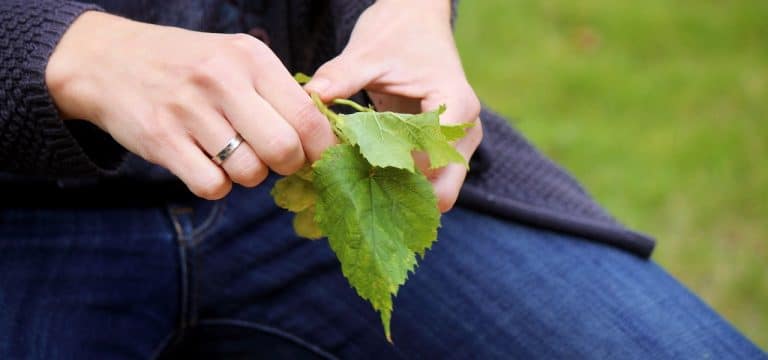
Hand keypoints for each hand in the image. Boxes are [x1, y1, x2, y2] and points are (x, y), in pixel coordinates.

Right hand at [46, 11, 335, 198]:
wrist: (107, 60)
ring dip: (248, 175)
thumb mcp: (235, 59)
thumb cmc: (187, 66)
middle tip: (275, 160)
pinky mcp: (162, 140)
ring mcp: (190, 110)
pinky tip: (206, 164)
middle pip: (284, 149)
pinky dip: (216, 185)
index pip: (308, 115)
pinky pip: (212, 186)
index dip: (321, 147)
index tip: (318, 157)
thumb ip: (277, 92)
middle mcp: (223, 80)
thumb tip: (322, 138)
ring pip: (249, 172)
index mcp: (252, 58)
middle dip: (288, 166)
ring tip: (232, 154)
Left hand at [305, 0, 482, 211]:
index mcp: (455, 107)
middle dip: (398, 198)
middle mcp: (465, 131)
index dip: (391, 176)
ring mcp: (458, 143)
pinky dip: (398, 183)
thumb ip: (340, 77)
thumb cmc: (397, 32)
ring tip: (356, 191)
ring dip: (397, 194)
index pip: (430, 163)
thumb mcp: (367, 54)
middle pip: (441, 191)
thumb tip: (309, 99)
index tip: (352, 176)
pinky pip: (426, 179)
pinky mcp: (443, 148)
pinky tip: (364, 179)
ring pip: (434, 191)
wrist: (417, 20)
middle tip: (353, 197)